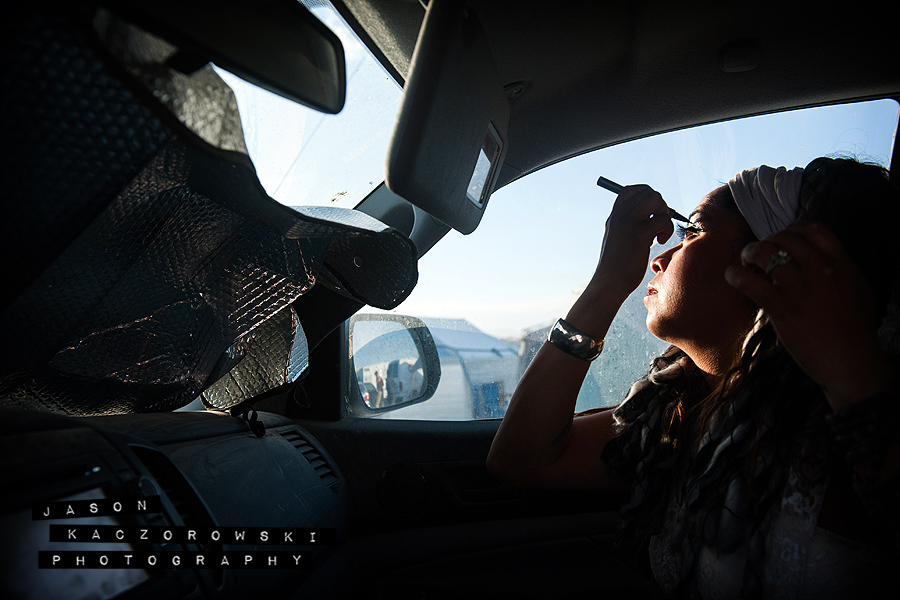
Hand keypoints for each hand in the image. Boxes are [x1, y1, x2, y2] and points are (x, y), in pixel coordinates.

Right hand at [593, 185, 674, 299]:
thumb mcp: (618, 239)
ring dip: (664, 214)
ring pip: (656, 200)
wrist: (609, 283)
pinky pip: (663, 219)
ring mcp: (629, 222)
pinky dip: (667, 229)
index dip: (647, 196)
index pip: (631, 190)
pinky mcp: (639, 234)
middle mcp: (620, 215)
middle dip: (660, 205)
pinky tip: (660, 242)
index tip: (651, 214)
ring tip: (660, 233)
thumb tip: (650, 217)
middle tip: (659, 224)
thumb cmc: (617, 266)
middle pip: (648, 192)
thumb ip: (628, 225)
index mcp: (615, 215)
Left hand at [724, 221, 892, 408]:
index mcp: (842, 264)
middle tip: (759, 256)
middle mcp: (822, 271)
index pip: (814, 229)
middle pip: (784, 238)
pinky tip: (733, 277)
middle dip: (766, 242)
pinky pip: (751, 282)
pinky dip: (736, 275)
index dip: (792, 230)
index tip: (782, 240)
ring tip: (746, 264)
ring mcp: (801, 289)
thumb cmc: (855, 331)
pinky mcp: (783, 308)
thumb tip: (818, 258)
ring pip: (765, 253)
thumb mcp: (858, 289)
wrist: (852, 363)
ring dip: (749, 254)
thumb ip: (839, 270)